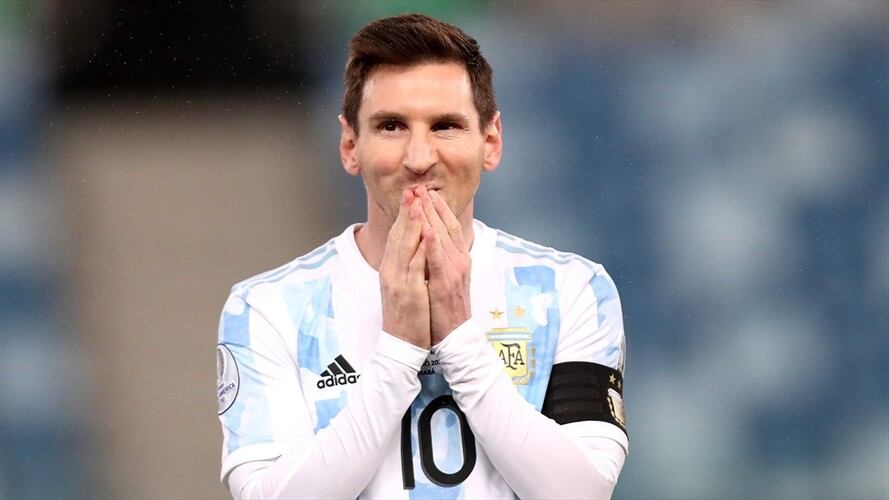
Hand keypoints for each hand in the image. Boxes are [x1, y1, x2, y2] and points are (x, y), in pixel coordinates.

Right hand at [379, 190, 430, 348]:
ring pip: (405, 245)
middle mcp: (391, 271)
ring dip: (413, 222)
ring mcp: (398, 280)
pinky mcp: (409, 291)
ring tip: (419, 202)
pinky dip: (421, 247)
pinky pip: (415, 264)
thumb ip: (406, 267)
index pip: (396, 237)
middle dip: (407, 211)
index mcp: (390, 269)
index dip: (404, 215)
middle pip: (399, 235)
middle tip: (413, 189)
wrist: (400, 344)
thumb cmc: (406, 316)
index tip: (411, 196)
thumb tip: (414, 249)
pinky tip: (427, 232)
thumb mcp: (403, 287)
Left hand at [416, 187, 471, 344]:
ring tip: (422, 198)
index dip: (439, 208)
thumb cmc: (447, 308)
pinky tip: (427, 230)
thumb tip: (432, 242)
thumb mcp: (446, 278)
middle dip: (433, 205)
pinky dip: (433, 244)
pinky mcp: (447, 283)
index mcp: (459, 259)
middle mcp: (460, 260)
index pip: (450, 227)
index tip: (427, 192)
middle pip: (446, 226)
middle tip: (421, 186)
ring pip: (443, 238)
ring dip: (432, 216)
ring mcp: (455, 271)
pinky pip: (439, 260)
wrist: (455, 335)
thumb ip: (442, 259)